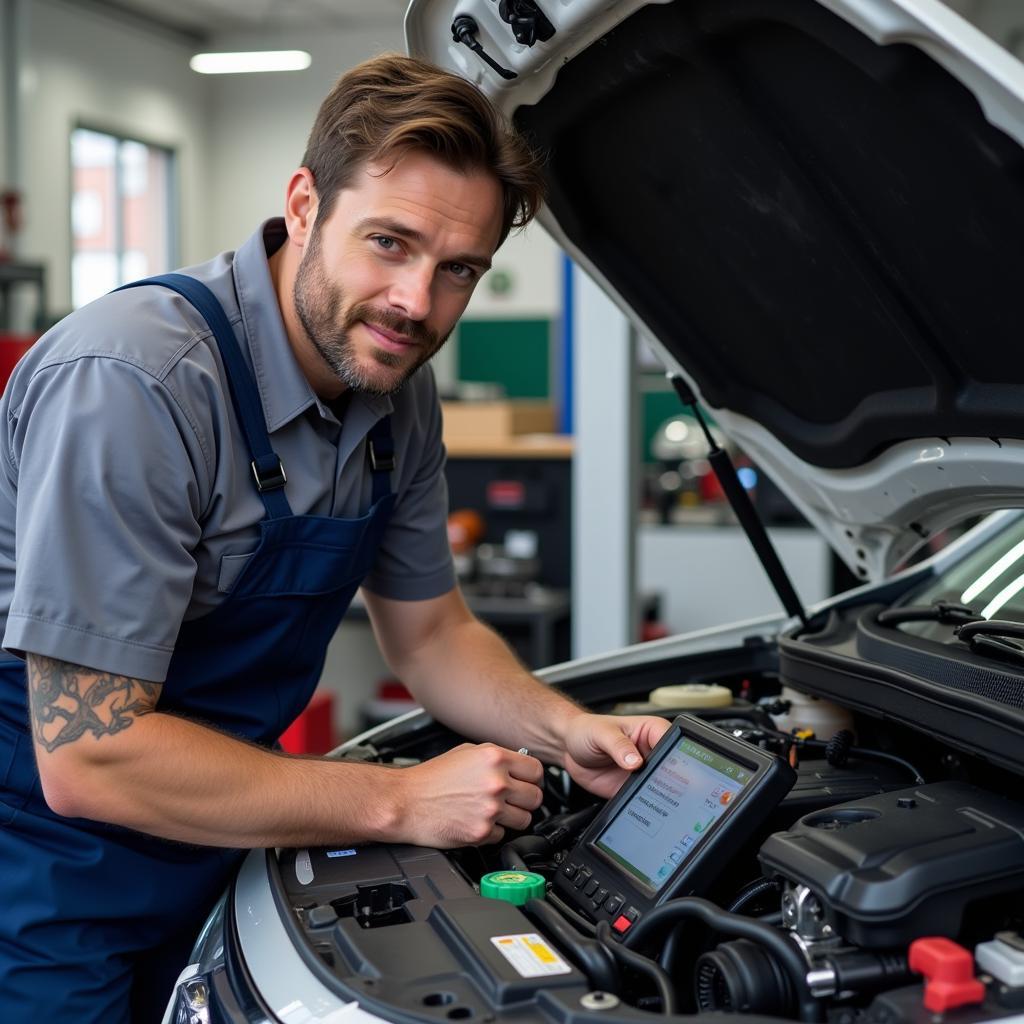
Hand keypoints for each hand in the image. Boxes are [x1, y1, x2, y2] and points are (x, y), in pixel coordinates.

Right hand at [393, 743, 543, 847]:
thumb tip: (519, 766)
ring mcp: (490, 809)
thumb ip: (496, 758)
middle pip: (536, 798)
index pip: (537, 770)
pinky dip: (492, 832)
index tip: (528, 782)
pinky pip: (502, 835)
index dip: (533, 778)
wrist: (404, 802)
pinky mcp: (481, 832)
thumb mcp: (466, 753)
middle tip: (512, 800)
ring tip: (494, 811)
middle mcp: (496, 783)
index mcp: (494, 758)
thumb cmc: (431, 778)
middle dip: (525, 799)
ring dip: (512, 818)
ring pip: (524, 820)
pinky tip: (477, 821)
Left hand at [562, 714, 670, 797]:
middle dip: (670, 780)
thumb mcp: (601, 732)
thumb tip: (635, 761)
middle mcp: (650, 753)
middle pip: (671, 768)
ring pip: (660, 788)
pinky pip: (643, 801)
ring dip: (658, 795)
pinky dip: (644, 807)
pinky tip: (639, 807)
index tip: (674, 769)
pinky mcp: (633, 790)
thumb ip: (618, 745)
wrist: (568, 748)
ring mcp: (643, 773)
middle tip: (660, 786)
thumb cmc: (586, 730)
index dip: (677, 756)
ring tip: (648, 797)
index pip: (672, 742)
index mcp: (650, 731)